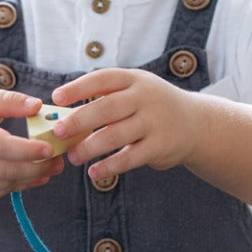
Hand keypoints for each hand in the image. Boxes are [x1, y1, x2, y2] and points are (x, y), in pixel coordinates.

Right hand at [0, 89, 63, 198]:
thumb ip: (8, 100)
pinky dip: (22, 184)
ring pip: (7, 183)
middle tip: (61, 158)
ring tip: (55, 165)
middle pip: (7, 169)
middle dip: (38, 166)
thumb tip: (38, 105)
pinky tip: (38, 174)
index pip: (0, 145)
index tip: (49, 147)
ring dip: (34, 177)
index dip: (26, 149)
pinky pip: (1, 191)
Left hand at [50, 69, 198, 181]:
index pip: (102, 79)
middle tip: (59, 132)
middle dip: (79, 120)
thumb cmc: (151, 107)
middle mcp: (145, 98)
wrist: (195, 123)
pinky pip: (129, 158)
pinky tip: (94, 173)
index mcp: (134, 80)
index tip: (56, 98)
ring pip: (115, 135)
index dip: (78, 88)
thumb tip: (64, 117)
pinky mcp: (159, 146)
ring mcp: (154, 122)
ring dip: (90, 148)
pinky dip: (109, 166)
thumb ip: (107, 99)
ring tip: (74, 156)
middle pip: (107, 108)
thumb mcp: (135, 92)